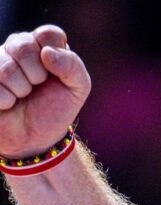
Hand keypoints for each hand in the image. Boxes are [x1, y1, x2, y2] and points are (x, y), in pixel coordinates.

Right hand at [0, 25, 89, 159]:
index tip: (55, 74)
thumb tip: (46, 52)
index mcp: (42, 45)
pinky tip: (7, 103)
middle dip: (36, 75)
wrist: (35, 137)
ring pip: (6, 68)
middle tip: (37, 87)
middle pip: (24, 46)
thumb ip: (72, 66)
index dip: (55, 56)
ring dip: (20, 90)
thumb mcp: (77, 89)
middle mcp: (17, 46)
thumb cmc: (55, 109)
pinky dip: (6, 100)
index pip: (49, 34)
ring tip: (22, 96)